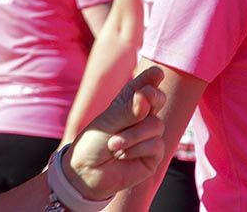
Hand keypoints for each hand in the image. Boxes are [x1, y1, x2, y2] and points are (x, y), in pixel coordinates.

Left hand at [65, 66, 165, 200]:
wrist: (87, 172)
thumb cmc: (93, 143)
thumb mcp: (108, 122)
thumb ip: (128, 110)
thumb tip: (146, 96)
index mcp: (127, 103)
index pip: (142, 86)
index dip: (150, 78)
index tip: (157, 73)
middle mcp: (141, 116)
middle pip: (158, 99)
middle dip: (153, 98)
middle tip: (145, 97)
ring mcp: (149, 135)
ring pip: (156, 124)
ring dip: (133, 135)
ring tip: (113, 145)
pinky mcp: (153, 154)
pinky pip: (156, 145)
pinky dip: (136, 149)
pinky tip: (122, 156)